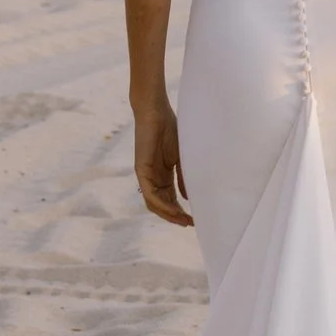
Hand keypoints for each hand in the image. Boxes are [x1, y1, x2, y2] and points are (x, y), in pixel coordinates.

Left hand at [133, 95, 192, 225]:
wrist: (156, 112)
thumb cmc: (169, 129)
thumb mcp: (180, 157)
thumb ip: (183, 177)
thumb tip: (187, 198)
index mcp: (163, 174)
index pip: (170, 198)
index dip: (180, 210)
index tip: (194, 219)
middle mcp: (153, 178)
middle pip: (162, 204)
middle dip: (176, 216)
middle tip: (191, 224)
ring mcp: (146, 175)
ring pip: (155, 203)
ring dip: (168, 214)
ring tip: (183, 220)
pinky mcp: (141, 170)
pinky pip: (150, 194)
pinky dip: (161, 204)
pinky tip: (173, 210)